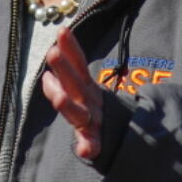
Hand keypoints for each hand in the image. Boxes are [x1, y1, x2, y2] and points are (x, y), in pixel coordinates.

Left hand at [41, 27, 102, 159]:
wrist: (131, 140)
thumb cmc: (99, 114)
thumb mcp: (86, 92)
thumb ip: (67, 78)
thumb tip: (49, 65)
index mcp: (89, 90)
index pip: (79, 65)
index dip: (71, 48)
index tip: (62, 31)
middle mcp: (91, 103)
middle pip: (76, 84)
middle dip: (64, 69)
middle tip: (52, 53)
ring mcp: (96, 124)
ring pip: (79, 114)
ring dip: (68, 105)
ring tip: (57, 97)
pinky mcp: (100, 146)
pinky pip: (94, 147)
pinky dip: (89, 148)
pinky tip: (83, 150)